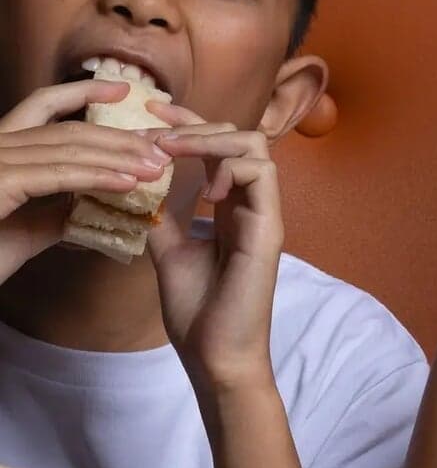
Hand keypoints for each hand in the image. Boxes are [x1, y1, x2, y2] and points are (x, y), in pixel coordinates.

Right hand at [0, 81, 167, 281]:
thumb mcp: (22, 229)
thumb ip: (53, 212)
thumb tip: (88, 205)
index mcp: (0, 149)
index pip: (42, 107)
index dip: (83, 93)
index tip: (123, 90)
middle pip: (68, 130)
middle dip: (121, 136)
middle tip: (163, 144)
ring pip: (69, 149)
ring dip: (121, 157)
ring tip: (158, 166)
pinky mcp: (0, 182)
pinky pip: (59, 175)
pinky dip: (99, 176)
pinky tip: (131, 183)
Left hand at [147, 103, 282, 390]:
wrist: (215, 354)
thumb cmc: (198, 310)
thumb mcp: (168, 250)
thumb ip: (162, 217)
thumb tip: (136, 187)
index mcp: (231, 208)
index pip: (219, 147)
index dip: (187, 123)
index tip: (150, 114)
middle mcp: (251, 204)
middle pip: (241, 136)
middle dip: (196, 126)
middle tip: (156, 134)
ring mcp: (264, 214)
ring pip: (255, 147)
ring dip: (212, 142)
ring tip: (176, 154)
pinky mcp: (269, 228)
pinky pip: (261, 174)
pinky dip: (230, 169)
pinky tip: (205, 190)